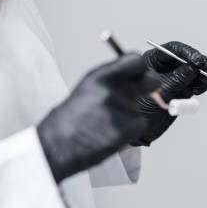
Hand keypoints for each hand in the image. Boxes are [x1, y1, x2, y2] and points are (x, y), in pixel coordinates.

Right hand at [37, 54, 159, 182]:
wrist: (57, 146)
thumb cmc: (69, 118)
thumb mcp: (88, 87)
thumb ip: (112, 78)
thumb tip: (134, 74)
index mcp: (101, 76)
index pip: (137, 61)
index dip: (140, 68)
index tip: (140, 72)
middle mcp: (115, 90)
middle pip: (150, 81)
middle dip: (149, 85)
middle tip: (145, 90)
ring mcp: (123, 109)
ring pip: (140, 106)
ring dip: (130, 113)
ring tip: (106, 122)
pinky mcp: (130, 128)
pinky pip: (140, 123)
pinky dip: (131, 128)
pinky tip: (111, 132)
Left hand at [129, 41, 206, 145]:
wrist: (143, 130)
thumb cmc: (143, 109)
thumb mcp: (160, 92)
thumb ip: (177, 79)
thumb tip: (193, 68)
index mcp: (153, 60)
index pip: (173, 50)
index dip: (188, 53)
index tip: (199, 62)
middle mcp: (165, 66)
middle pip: (187, 59)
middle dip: (202, 63)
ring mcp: (175, 77)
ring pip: (195, 71)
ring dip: (205, 74)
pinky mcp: (183, 89)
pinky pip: (196, 83)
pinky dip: (203, 83)